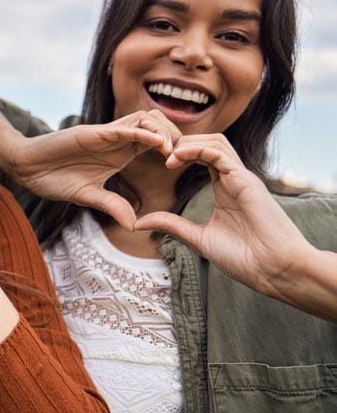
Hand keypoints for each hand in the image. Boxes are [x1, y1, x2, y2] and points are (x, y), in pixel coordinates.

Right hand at [7, 110, 179, 229]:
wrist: (27, 168)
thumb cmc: (54, 178)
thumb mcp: (88, 197)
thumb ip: (111, 205)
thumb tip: (134, 225)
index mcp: (120, 154)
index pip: (156, 143)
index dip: (174, 150)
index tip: (183, 168)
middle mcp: (117, 140)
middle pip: (158, 125)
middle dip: (176, 137)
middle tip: (182, 159)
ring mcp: (105, 134)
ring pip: (145, 119)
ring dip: (162, 132)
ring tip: (170, 152)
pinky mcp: (93, 133)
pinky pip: (122, 127)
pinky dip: (141, 132)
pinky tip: (154, 142)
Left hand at [133, 133, 310, 292]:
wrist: (274, 270)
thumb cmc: (244, 257)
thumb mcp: (198, 238)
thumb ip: (171, 225)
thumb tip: (138, 223)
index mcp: (224, 188)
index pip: (201, 156)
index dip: (178, 153)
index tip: (157, 161)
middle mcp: (233, 178)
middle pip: (207, 142)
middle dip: (180, 142)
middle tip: (158, 153)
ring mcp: (241, 177)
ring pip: (215, 142)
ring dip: (188, 142)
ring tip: (167, 155)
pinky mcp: (246, 180)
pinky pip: (219, 153)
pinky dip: (196, 150)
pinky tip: (177, 157)